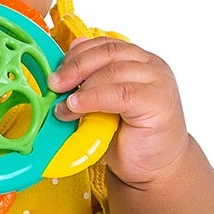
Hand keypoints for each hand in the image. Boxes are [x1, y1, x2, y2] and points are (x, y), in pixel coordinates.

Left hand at [48, 37, 190, 187]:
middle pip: (107, 52)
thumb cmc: (129, 138)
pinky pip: (121, 93)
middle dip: (75, 66)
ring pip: (113, 70)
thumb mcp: (102, 105)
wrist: (154, 168)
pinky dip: (94, 98)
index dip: (77, 55)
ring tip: (64, 105)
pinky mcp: (159, 101)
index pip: (104, 45)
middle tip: (54, 84)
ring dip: (82, 87)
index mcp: (137, 60)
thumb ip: (90, 84)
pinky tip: (77, 107)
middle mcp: (151, 65)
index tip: (56, 72)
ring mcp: (158, 82)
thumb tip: (62, 72)